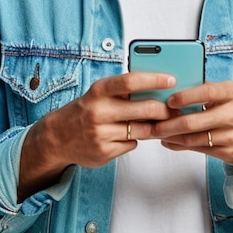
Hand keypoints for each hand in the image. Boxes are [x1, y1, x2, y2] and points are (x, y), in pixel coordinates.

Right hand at [18, 72, 173, 200]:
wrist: (57, 137)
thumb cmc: (85, 109)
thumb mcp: (99, 93)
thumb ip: (123, 90)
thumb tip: (157, 88)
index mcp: (98, 91)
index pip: (131, 81)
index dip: (154, 79)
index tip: (172, 80)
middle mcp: (98, 111)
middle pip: (143, 108)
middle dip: (164, 109)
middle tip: (176, 108)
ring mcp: (101, 134)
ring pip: (142, 130)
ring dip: (156, 127)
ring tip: (164, 122)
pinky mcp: (103, 153)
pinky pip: (132, 144)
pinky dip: (136, 139)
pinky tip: (133, 134)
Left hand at [151, 80, 232, 200]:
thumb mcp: (227, 93)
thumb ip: (205, 90)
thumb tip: (174, 89)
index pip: (207, 92)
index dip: (186, 97)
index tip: (169, 100)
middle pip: (195, 121)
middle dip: (170, 123)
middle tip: (154, 122)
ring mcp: (232, 135)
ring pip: (194, 138)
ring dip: (172, 136)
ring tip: (157, 132)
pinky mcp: (227, 152)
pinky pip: (198, 149)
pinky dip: (180, 145)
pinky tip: (169, 141)